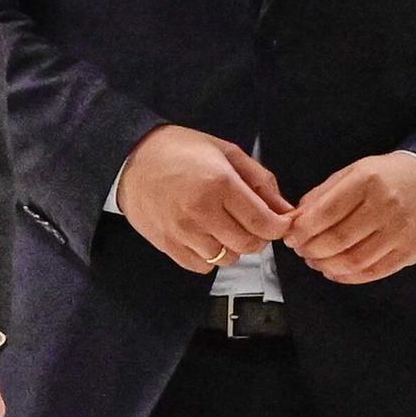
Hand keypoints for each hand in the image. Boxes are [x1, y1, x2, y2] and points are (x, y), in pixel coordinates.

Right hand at [115, 125, 293, 275]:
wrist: (131, 158)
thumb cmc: (178, 150)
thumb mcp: (226, 152)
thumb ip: (260, 180)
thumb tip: (284, 209)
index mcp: (219, 184)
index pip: (263, 222)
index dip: (279, 227)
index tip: (280, 223)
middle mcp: (201, 211)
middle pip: (248, 245)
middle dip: (258, 237)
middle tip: (253, 222)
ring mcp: (183, 232)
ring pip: (227, 259)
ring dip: (233, 246)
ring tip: (224, 225)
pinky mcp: (168, 245)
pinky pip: (202, 267)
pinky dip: (210, 257)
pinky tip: (205, 235)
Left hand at [285, 152, 415, 284]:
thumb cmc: (391, 177)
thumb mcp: (357, 171)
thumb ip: (324, 193)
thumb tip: (296, 219)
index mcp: (368, 180)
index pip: (326, 212)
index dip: (302, 230)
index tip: (291, 236)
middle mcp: (385, 205)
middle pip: (338, 239)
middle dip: (311, 250)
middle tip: (301, 251)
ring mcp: (400, 231)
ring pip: (354, 260)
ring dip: (327, 266)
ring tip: (316, 261)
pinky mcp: (409, 252)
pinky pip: (373, 272)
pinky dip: (348, 277)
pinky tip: (335, 271)